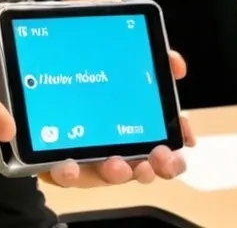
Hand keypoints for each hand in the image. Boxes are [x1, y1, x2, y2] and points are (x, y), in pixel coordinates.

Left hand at [42, 50, 195, 188]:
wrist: (51, 82)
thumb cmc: (95, 79)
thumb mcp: (127, 63)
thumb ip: (153, 63)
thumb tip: (175, 64)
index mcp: (136, 132)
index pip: (163, 151)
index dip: (176, 154)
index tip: (185, 143)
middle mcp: (117, 151)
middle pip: (142, 168)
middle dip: (155, 167)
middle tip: (159, 158)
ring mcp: (90, 158)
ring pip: (108, 174)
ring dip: (117, 172)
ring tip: (118, 165)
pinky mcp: (61, 162)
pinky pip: (65, 174)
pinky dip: (69, 172)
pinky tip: (70, 165)